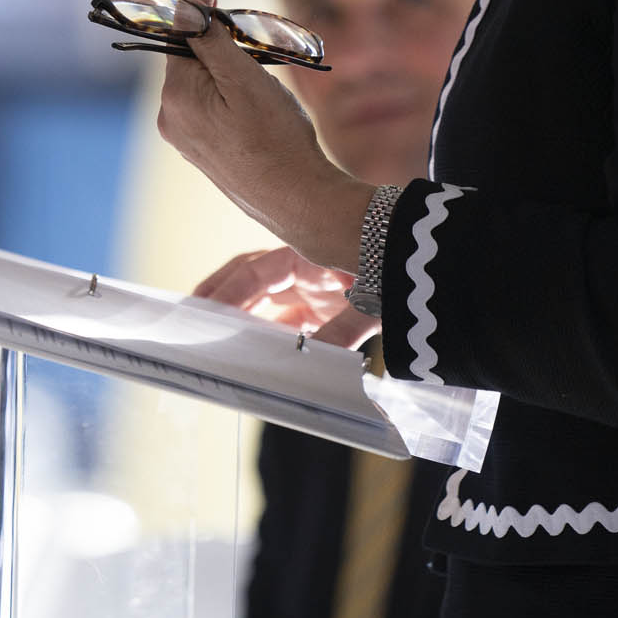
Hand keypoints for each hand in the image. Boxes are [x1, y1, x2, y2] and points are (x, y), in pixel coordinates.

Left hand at [157, 0, 373, 271]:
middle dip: (218, 37)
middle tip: (251, 28)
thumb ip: (210, 28)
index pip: (177, 33)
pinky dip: (231, 88)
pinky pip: (211, 103)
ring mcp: (186, 137)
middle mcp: (171, 119)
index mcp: (175, 98)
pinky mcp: (205, 149)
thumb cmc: (276, 138)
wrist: (299, 202)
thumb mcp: (243, 75)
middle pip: (190, 56)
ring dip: (229, 63)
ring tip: (263, 64)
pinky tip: (258, 95)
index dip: (196, 4)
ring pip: (203, 80)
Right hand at [192, 246, 380, 349]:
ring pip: (264, 298)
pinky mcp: (322, 303)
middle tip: (191, 316)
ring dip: (241, 314)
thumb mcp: (370, 301)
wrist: (425, 264)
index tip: (204, 311)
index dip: (228, 291)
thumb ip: (340, 332)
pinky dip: (268, 331)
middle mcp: (303, 266)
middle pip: (250, 278)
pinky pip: (285, 316)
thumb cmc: (397, 271)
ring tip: (214, 336)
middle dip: (220, 295)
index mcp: (307, 256)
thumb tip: (311, 361)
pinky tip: (256, 351)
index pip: (256, 271)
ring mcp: (311, 285)